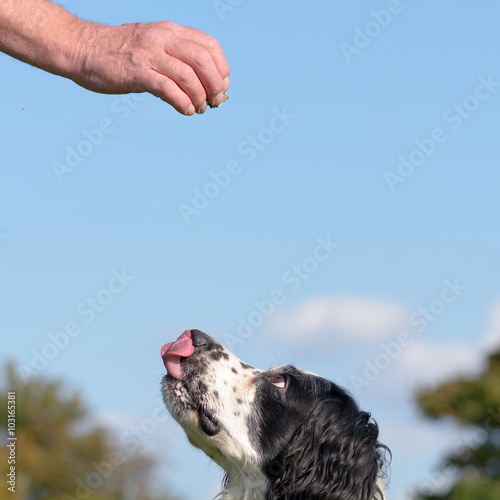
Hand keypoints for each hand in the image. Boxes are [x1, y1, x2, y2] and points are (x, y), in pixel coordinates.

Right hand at [72, 20, 229, 114]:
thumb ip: (176, 60)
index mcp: (170, 31)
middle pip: (204, 60)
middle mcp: (162, 38)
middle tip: (215, 101)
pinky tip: (185, 110)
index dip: (222, 68)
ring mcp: (149, 54)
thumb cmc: (120, 53)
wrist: (82, 49)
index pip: (209, 45)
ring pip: (189, 76)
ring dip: (200, 97)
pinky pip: (168, 89)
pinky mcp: (137, 72)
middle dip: (216, 85)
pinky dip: (183, 103)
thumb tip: (202, 86)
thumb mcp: (153, 46)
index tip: (222, 86)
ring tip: (199, 109)